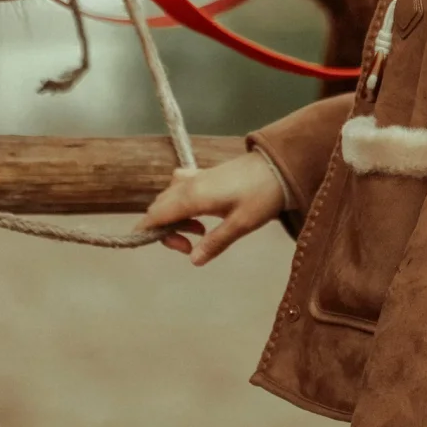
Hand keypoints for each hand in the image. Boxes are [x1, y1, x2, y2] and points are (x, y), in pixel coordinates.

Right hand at [135, 151, 284, 264]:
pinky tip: (200, 214)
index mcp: (193, 196)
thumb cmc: (263, 195)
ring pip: (168, 198)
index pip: (155, 214)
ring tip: (201, 232)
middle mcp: (188, 184)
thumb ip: (215, 242)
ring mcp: (195, 177)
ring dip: (174, 218)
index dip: (147, 232)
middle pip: (158, 207)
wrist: (279, 166)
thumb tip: (193, 260)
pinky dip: (181, 205)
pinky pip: (179, 189)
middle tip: (191, 246)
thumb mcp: (241, 224)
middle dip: (165, 230)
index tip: (157, 248)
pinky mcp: (204, 175)